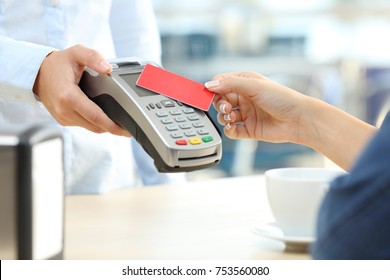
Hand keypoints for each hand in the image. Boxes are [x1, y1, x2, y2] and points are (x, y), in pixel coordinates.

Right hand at [33, 44, 129, 136]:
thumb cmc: (58, 64)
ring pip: (90, 128)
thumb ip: (93, 57)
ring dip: (105, 127)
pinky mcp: (64, 120)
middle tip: (128, 128)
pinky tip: (104, 117)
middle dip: (113, 128)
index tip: (124, 129)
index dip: (112, 125)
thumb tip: (108, 68)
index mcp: (68, 96)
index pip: (95, 116)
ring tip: (119, 122)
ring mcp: (63, 117)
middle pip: (95, 126)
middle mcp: (64, 110)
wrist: (38, 73)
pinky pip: (84, 125)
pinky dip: (95, 123)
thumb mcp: (76, 52)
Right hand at [206, 71, 376, 169]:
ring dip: (224, 118)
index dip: (214, 89)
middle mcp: (244, 98)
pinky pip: (232, 131)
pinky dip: (229, 130)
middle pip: (221, 101)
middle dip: (220, 105)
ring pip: (225, 116)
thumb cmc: (281, 98)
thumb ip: (230, 84)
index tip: (212, 94)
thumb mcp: (254, 85)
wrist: (298, 119)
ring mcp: (246, 114)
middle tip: (227, 108)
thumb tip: (209, 86)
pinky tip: (233, 128)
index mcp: (245, 83)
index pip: (221, 83)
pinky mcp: (249, 129)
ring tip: (232, 118)